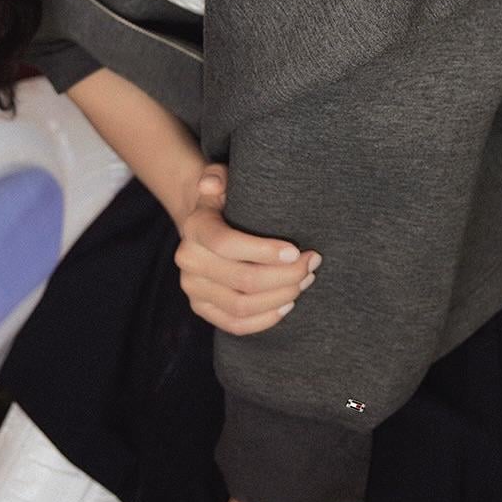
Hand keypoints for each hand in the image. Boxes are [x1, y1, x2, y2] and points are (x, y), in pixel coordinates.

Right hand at [174, 163, 321, 334]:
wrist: (204, 226)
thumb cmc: (222, 200)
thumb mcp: (218, 180)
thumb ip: (216, 176)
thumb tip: (212, 184)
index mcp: (194, 228)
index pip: (227, 245)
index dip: (264, 251)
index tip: (296, 250)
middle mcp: (188, 262)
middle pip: (242, 279)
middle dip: (285, 275)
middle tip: (312, 264)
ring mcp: (193, 289)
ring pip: (242, 305)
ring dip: (280, 296)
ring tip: (305, 280)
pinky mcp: (202, 309)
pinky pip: (236, 325)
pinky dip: (265, 319)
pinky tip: (288, 304)